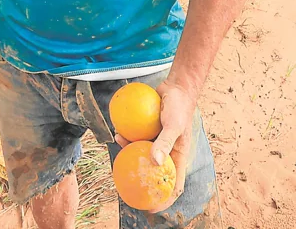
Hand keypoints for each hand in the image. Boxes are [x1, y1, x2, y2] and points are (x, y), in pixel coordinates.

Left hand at [115, 79, 196, 212]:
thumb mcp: (174, 125)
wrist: (176, 87)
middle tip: (125, 187)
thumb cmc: (179, 107)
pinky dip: (127, 138)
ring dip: (129, 155)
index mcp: (178, 158)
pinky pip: (136, 139)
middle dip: (141, 182)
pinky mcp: (149, 131)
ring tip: (117, 152)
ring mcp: (157, 142)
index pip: (174, 186)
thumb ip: (164, 142)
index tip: (150, 209)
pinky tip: (117, 133)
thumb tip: (154, 162)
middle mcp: (167, 153)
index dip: (164, 200)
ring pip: (141, 155)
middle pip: (154, 174)